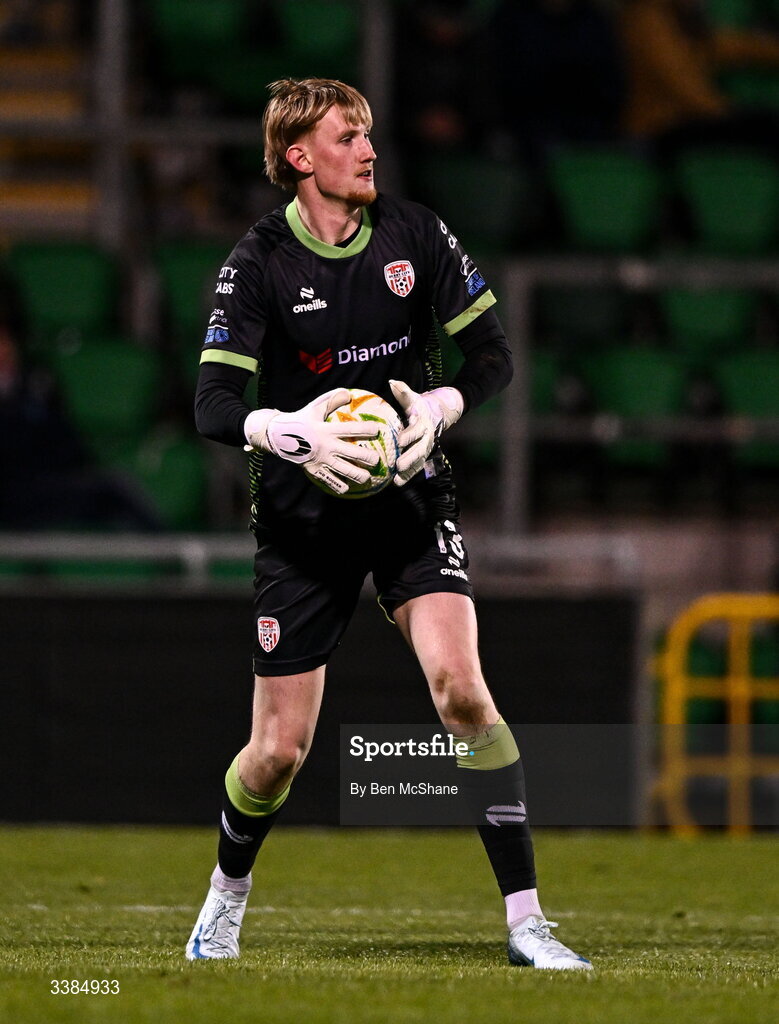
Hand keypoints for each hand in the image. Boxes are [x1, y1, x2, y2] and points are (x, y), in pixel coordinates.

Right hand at [243, 388, 378, 494]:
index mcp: (327, 430)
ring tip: (367, 478)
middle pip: (352, 453)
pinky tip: (347, 488)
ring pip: (344, 471)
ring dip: (358, 476)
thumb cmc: (301, 420)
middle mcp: (326, 446)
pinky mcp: (314, 471)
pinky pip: (330, 481)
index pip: (351, 429)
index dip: (366, 429)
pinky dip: (339, 486)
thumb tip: (349, 393)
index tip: (378, 430)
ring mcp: (321, 460)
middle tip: (376, 460)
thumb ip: (332, 400)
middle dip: (367, 458)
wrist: (278, 436)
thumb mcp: (315, 408)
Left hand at [389, 379, 463, 484]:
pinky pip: (416, 467)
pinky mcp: (422, 456)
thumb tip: (392, 382)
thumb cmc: (419, 405)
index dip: (408, 436)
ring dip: (408, 472)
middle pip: (419, 449)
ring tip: (397, 480)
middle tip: (399, 465)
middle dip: (410, 458)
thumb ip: (403, 391)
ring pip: (418, 461)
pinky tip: (397, 484)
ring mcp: (425, 447)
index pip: (415, 430)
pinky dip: (408, 476)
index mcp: (422, 422)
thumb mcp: (412, 397)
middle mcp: (426, 437)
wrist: (437, 414)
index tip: (399, 441)